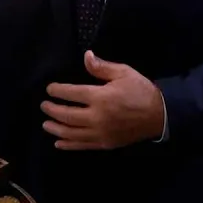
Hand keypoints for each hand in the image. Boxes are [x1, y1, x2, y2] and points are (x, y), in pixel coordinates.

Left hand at [40, 51, 164, 149]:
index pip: (72, 94)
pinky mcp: (105, 143)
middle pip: (67, 115)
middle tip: (44, 106)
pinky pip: (82, 145)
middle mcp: (97, 117)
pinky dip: (68, 145)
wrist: (159, 115)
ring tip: (46, 124)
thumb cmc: (141, 91)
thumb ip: (102, 67)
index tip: (49, 89)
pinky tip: (58, 142)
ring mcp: (100, 132)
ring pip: (71, 133)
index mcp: (100, 97)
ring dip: (56, 128)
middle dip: (52, 110)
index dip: (58, 91)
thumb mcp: (124, 73)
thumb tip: (86, 56)